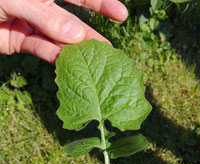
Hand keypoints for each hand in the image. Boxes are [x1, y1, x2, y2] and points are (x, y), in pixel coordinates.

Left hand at [0, 0, 127, 62]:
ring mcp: (30, 21)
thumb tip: (76, 35)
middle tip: (109, 50)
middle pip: (71, 17)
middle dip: (90, 33)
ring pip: (58, 37)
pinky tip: (65, 64)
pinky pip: (40, 48)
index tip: (121, 15)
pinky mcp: (20, 39)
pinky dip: (53, 56)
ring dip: (74, 50)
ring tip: (94, 63)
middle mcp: (39, 2)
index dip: (100, 2)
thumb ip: (46, 15)